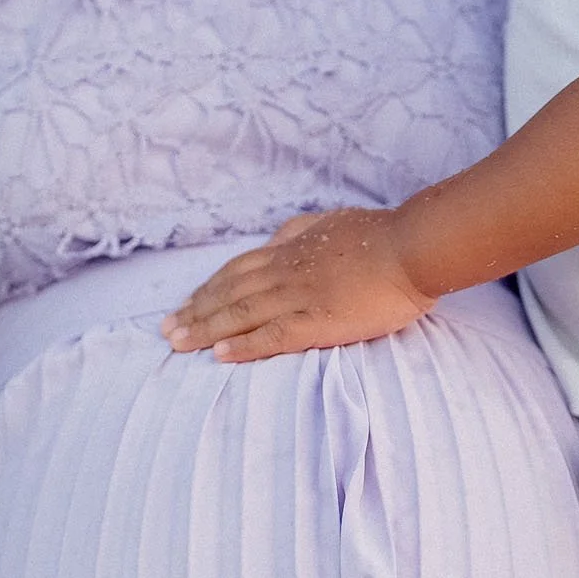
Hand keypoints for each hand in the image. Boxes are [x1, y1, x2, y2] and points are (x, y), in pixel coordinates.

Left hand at [161, 208, 435, 362]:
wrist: (414, 247)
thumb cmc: (383, 235)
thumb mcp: (333, 221)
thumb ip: (304, 230)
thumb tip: (282, 236)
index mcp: (291, 250)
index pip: (238, 269)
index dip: (209, 287)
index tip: (185, 303)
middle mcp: (286, 271)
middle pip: (229, 291)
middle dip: (194, 310)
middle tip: (165, 329)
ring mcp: (300, 296)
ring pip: (241, 313)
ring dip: (205, 328)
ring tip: (177, 343)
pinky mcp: (318, 320)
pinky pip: (273, 335)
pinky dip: (243, 346)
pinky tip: (219, 356)